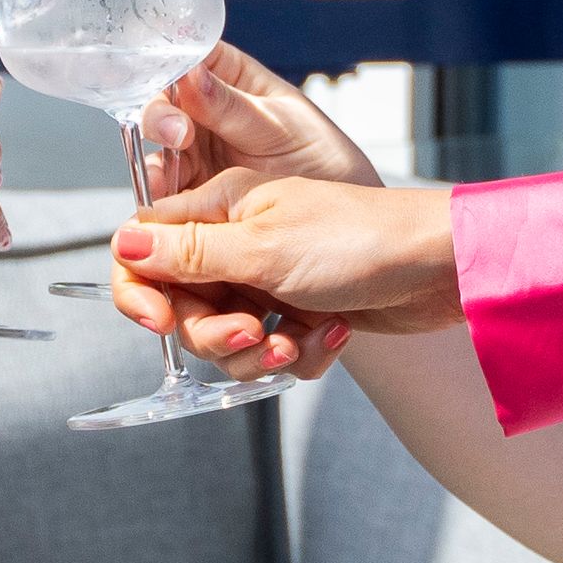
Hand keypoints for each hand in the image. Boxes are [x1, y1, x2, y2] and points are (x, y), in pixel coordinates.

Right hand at [107, 175, 463, 350]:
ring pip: (228, 339)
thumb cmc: (360, 240)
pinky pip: (273, 353)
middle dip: (214, 334)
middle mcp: (240, 243)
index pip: (145, 248)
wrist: (440, 270)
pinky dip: (299, 354)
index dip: (141, 290)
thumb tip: (122, 242)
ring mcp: (271, 280)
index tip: (159, 320)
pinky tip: (332, 334)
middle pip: (184, 306)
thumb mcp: (263, 247)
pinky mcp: (302, 313)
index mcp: (223, 208)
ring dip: (260, 352)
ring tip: (297, 339)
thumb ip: (188, 252)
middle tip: (254, 333)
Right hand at [124, 40, 377, 206]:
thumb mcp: (281, 126)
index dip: (171, 70)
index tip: (176, 88)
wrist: (349, 226)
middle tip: (176, 135)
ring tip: (160, 182)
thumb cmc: (327, 161)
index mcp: (232, 81)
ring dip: (153, 168)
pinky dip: (159, 204)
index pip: (186, 61)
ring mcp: (200, 158)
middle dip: (161, 121)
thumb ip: (231, 106)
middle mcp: (208, 117)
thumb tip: (189, 74)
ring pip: (158, 156)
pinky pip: (167, 198)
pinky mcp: (196, 198)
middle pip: (163, 109)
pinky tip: (160, 208)